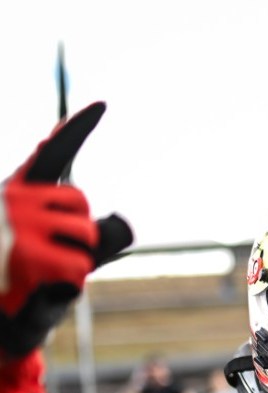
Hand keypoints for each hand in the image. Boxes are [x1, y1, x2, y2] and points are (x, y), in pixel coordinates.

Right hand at [0, 102, 132, 358]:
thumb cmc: (24, 279)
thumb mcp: (55, 250)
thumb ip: (90, 234)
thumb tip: (122, 224)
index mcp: (19, 192)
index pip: (53, 153)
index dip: (78, 127)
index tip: (102, 103)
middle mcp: (15, 200)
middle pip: (85, 207)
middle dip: (83, 236)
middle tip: (53, 256)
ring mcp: (17, 224)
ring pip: (86, 236)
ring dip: (78, 260)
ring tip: (45, 272)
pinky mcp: (25, 253)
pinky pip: (77, 266)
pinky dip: (70, 281)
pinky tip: (43, 285)